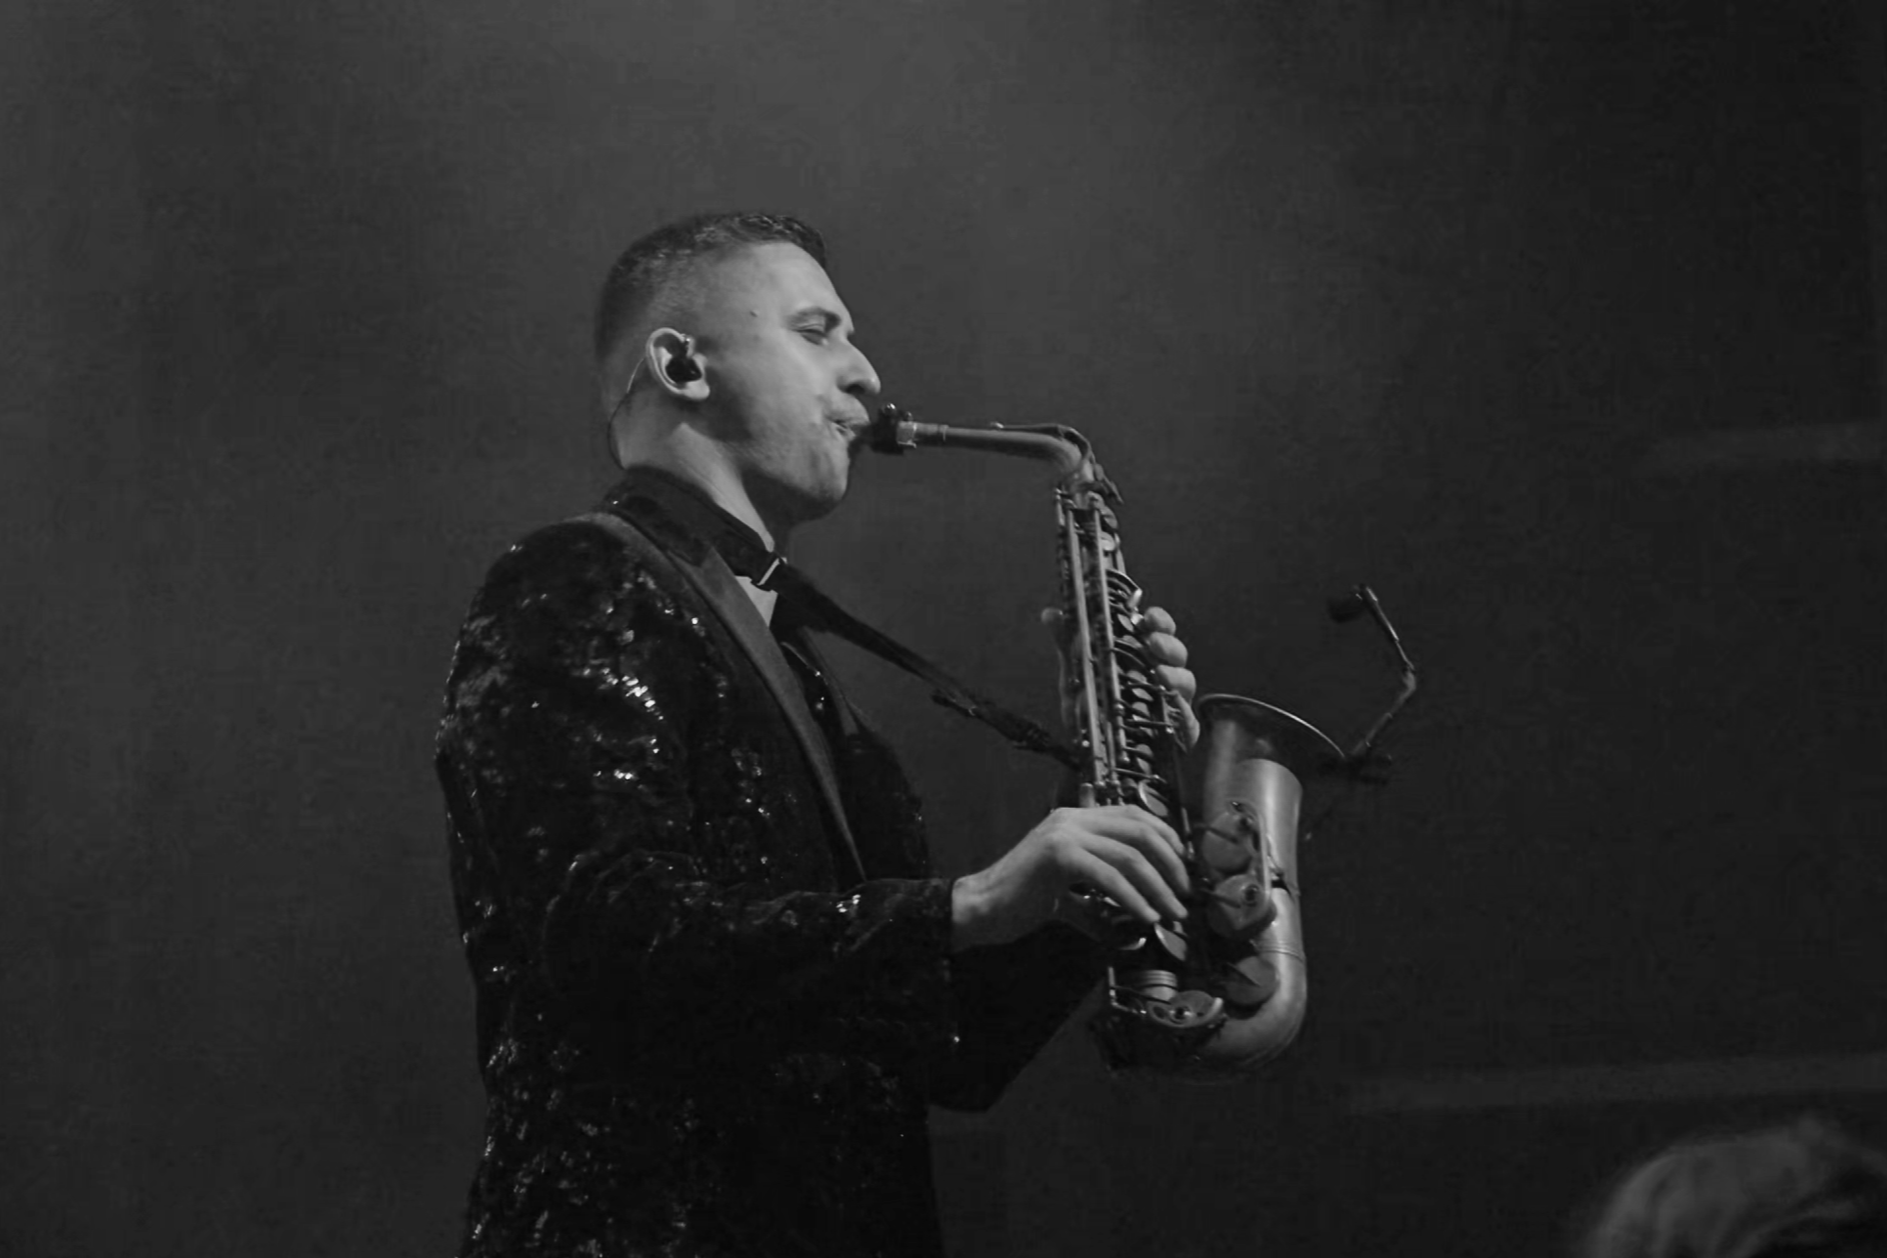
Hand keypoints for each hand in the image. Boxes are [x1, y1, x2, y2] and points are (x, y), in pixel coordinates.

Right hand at [951, 805, 1190, 950]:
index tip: (1182, 868)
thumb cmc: (1020, 902)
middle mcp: (1072, 819)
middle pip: (1140, 830)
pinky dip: (1134, 898)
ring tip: (1171, 912)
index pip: (1134, 815)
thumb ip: (1097, 899)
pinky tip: (1146, 917)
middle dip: (1170, 863)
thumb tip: (1129, 918)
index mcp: (1075, 819)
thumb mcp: (1067, 894)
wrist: (980, 908)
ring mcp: (1064, 834)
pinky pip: (1109, 877)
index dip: (1166, 839)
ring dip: (1158, 887)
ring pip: (1129, 854)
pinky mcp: (1058, 857)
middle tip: (1183, 895)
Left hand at [1041, 603, 1200, 749]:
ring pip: (1185, 681)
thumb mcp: (1075, 675)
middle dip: (1168, 644)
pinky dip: (1182, 710)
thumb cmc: (1093, 708)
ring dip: (1176, 675)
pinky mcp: (1179, 730)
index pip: (1159, 630)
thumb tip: (1051, 614)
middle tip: (1152, 642)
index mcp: (1143, 655)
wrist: (1096, 755)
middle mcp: (1162, 674)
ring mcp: (1173, 701)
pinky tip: (1171, 705)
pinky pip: (1187, 718)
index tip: (1148, 616)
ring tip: (1160, 674)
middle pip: (1176, 652)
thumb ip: (1067, 644)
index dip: (1158, 621)